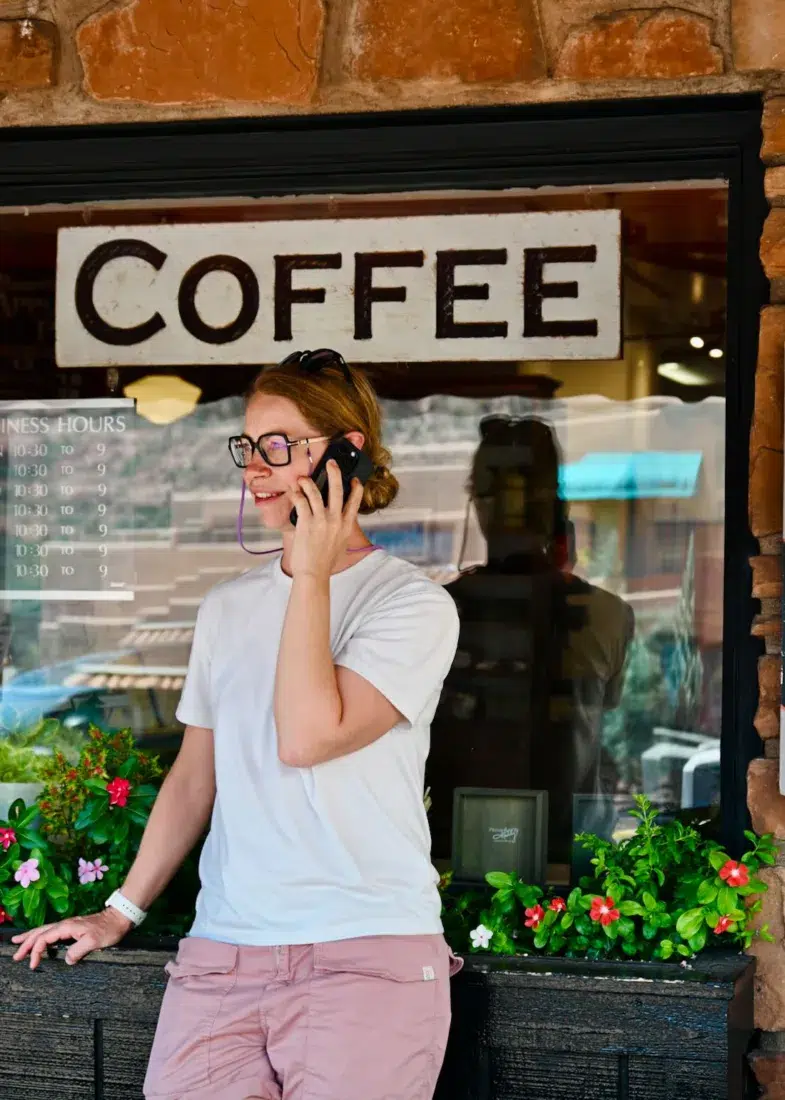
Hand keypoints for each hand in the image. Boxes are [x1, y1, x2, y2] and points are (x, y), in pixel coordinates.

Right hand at [11, 906, 132, 969]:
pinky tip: (40, 940)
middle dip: (26, 943)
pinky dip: (41, 936)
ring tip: (18, 942)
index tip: (32, 965)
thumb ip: (78, 950)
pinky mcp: (73, 928)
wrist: (119, 917)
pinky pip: (51, 931)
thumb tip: (65, 960)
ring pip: (44, 930)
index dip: (35, 952)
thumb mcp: (94, 942)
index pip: (44, 939)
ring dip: (31, 937)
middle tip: (15, 955)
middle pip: (40, 932)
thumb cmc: (108, 929)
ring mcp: (68, 925)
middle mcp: (64, 924)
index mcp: (66, 927)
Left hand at [289, 460, 363, 578]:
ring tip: (302, 478)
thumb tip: (341, 523)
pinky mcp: (307, 522)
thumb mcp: (341, 545)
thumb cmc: (325, 562)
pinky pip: (301, 502)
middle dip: (335, 474)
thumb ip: (342, 531)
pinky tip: (293, 492)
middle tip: (331, 463)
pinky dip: (297, 494)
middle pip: (338, 490)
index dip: (356, 488)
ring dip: (308, 482)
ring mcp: (321, 520)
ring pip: (316, 493)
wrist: (314, 573)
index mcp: (346, 526)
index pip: (354, 502)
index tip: (355, 480)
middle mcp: (336, 520)